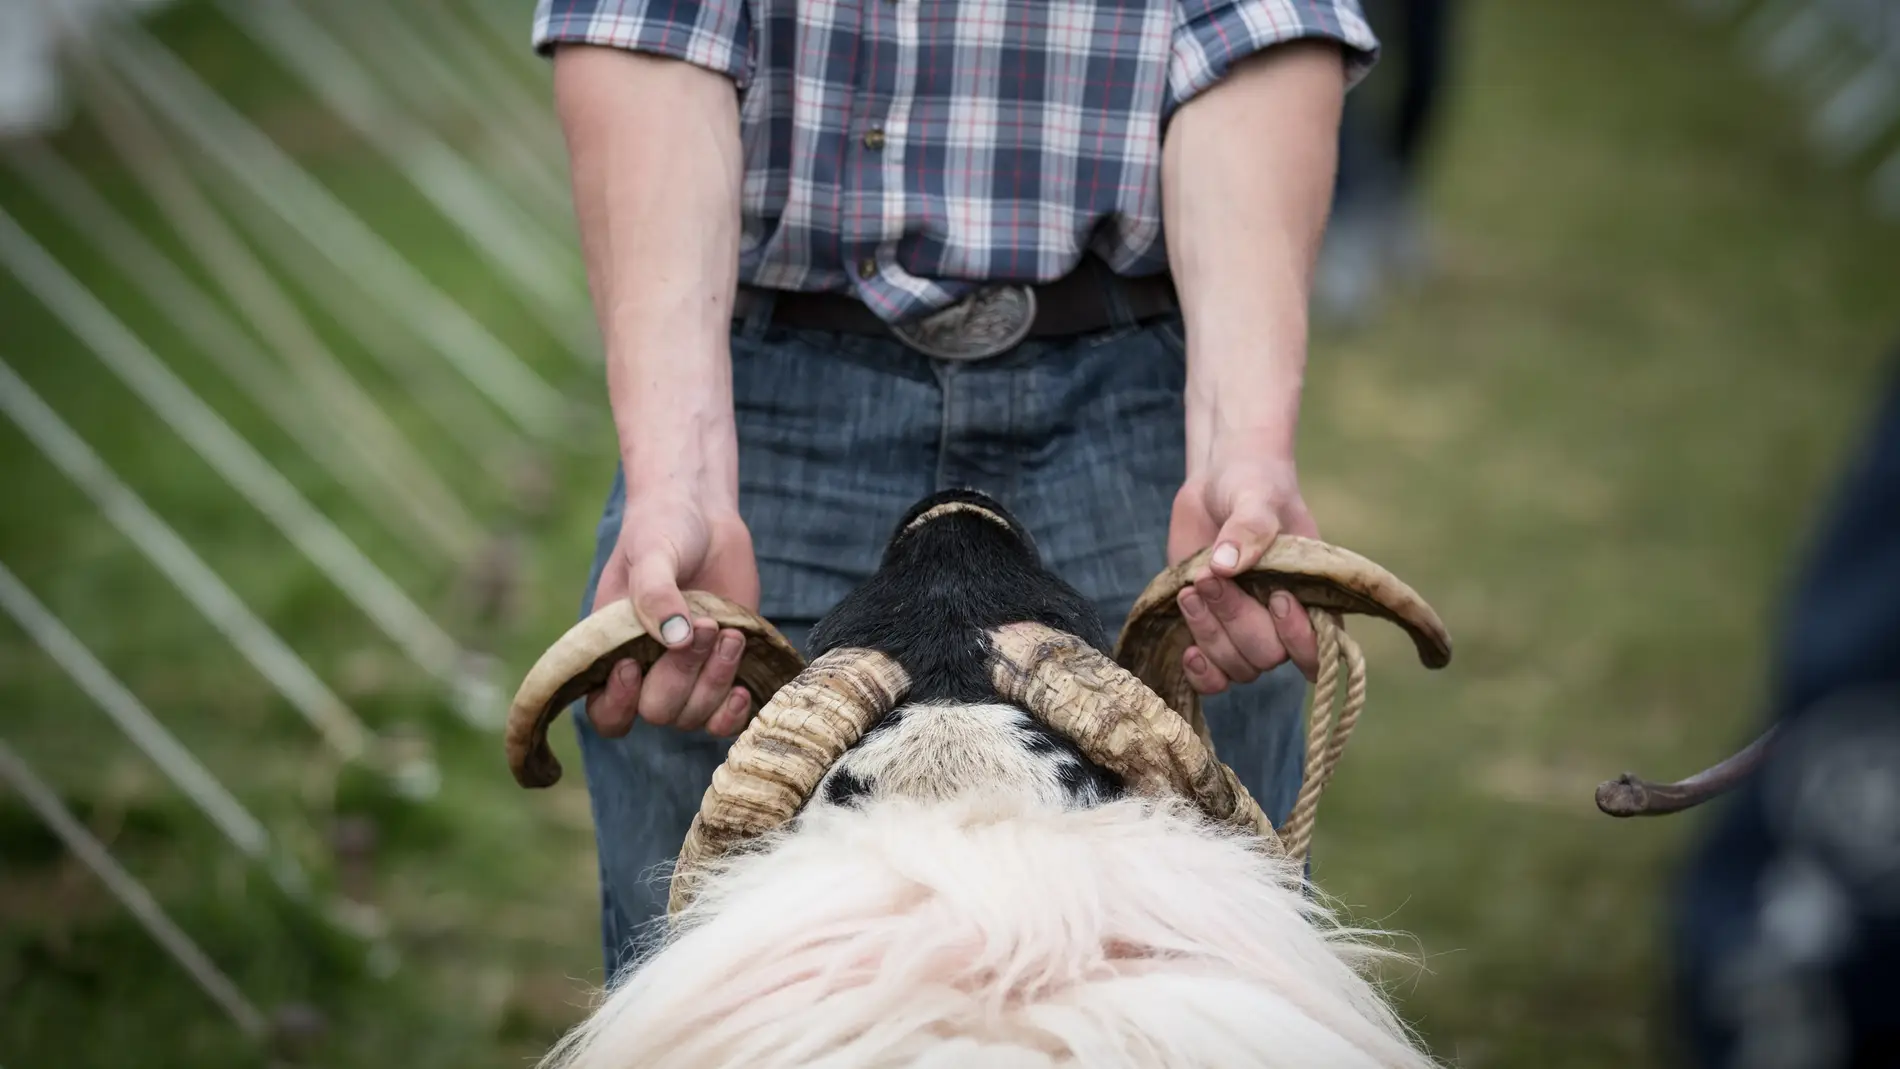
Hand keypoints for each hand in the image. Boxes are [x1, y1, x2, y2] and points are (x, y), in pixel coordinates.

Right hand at [586, 488, 760, 737]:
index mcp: (612, 649)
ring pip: (694, 715)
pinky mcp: (722, 670)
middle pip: (657, 711)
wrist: (704, 517)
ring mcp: (686, 674)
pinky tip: (743, 687)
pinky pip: (724, 718)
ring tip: (731, 634)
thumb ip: (655, 592)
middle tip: (706, 626)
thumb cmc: (663, 528)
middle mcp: (646, 670)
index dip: (618, 703)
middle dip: (681, 674)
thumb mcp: (652, 552)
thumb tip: (675, 639)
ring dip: (715, 680)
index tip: (633, 664)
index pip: (604, 711)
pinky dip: (733, 712)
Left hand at [1167, 452, 1320, 693]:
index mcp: (1312, 595)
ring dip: (1209, 634)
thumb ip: (1250, 527)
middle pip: (1267, 655)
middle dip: (1236, 620)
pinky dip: (1201, 673)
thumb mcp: (1257, 497)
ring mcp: (1245, 630)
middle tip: (1208, 577)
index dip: (1297, 636)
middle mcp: (1282, 622)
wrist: (1217, 483)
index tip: (1275, 596)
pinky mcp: (1211, 631)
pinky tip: (1188, 650)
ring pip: (1236, 666)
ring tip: (1190, 589)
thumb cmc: (1252, 485)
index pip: (1318, 647)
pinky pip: (1213, 677)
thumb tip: (1225, 565)